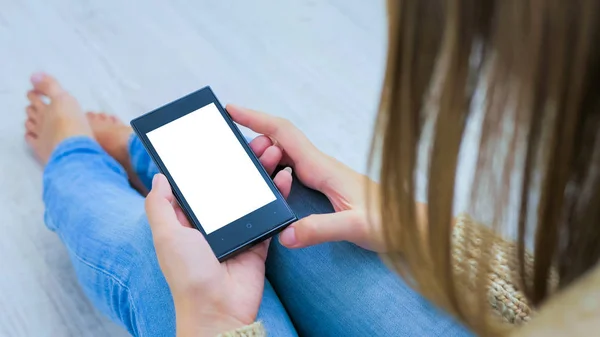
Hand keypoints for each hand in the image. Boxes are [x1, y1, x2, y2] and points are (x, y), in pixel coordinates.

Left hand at [145, 138, 291, 335]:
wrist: (219, 310)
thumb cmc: (188, 275)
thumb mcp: (166, 236)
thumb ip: (160, 206)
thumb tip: (159, 178)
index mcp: (189, 221)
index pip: (201, 184)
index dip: (210, 163)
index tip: (221, 141)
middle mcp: (214, 224)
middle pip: (230, 185)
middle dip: (243, 162)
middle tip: (256, 141)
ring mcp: (237, 231)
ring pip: (251, 195)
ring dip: (262, 173)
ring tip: (273, 152)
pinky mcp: (257, 241)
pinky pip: (269, 215)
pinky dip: (278, 196)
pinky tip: (284, 178)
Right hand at [227, 104, 384, 251]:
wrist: (411, 224)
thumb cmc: (389, 222)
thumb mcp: (355, 227)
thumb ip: (320, 229)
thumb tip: (284, 234)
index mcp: (323, 168)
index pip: (284, 135)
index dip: (256, 120)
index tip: (232, 110)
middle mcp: (321, 165)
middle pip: (281, 139)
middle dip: (254, 137)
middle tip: (233, 152)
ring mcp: (323, 173)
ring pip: (286, 152)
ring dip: (264, 153)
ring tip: (246, 165)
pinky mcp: (325, 184)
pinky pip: (293, 166)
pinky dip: (275, 165)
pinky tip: (269, 177)